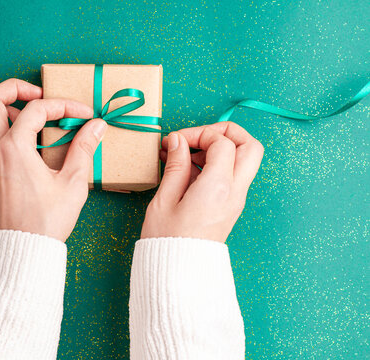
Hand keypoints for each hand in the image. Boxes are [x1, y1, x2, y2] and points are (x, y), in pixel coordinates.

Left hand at [0, 79, 106, 240]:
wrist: (25, 247)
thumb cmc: (47, 219)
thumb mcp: (72, 182)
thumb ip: (84, 148)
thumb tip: (96, 125)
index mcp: (14, 147)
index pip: (37, 109)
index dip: (64, 105)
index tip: (85, 115)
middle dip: (16, 89)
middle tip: (41, 95)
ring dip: (4, 107)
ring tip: (31, 115)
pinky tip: (23, 137)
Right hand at [141, 122, 263, 242]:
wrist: (179, 272)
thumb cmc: (167, 240)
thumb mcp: (164, 199)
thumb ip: (175, 165)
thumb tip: (177, 141)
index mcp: (218, 187)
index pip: (223, 142)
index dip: (199, 134)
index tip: (176, 141)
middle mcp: (234, 191)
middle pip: (250, 145)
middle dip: (225, 133)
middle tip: (197, 138)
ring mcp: (236, 199)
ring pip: (245, 159)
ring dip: (221, 148)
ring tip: (187, 156)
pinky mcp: (231, 205)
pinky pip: (233, 174)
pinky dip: (217, 164)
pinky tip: (189, 170)